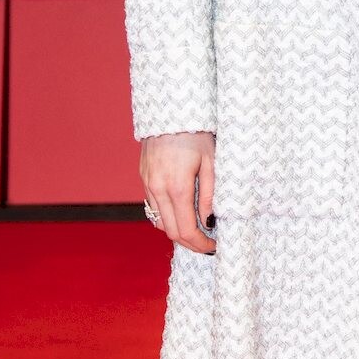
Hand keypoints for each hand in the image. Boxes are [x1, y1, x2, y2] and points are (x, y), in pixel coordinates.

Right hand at [141, 130, 216, 252]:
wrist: (170, 110)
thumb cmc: (197, 133)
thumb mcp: (211, 163)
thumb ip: (210, 195)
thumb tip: (209, 222)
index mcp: (177, 188)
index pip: (186, 230)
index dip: (200, 245)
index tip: (213, 247)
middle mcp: (158, 189)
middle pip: (171, 232)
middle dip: (190, 244)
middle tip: (207, 245)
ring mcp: (148, 184)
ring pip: (159, 222)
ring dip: (177, 231)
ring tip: (196, 230)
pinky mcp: (144, 178)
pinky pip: (153, 207)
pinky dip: (167, 217)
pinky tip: (182, 213)